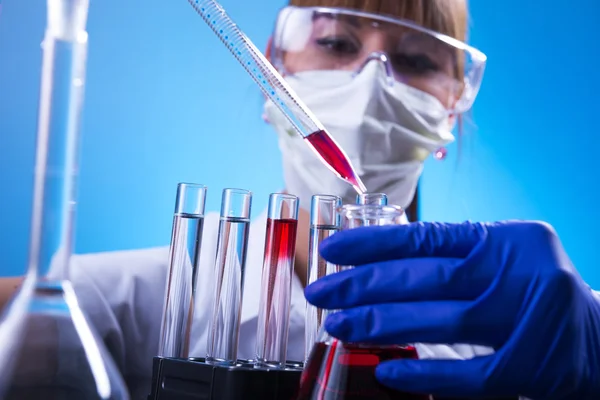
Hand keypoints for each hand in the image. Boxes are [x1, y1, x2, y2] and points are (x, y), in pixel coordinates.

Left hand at [304, 221, 599, 398]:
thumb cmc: (531, 293)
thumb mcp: (499, 260)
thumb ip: (450, 259)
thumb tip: (375, 266)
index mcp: (502, 239)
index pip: (425, 238)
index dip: (372, 244)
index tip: (331, 250)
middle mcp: (515, 272)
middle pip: (424, 278)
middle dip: (363, 286)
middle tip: (319, 294)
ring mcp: (527, 319)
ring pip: (440, 322)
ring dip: (381, 325)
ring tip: (338, 326)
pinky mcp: (534, 367)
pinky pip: (469, 375)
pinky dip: (425, 375)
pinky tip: (387, 371)